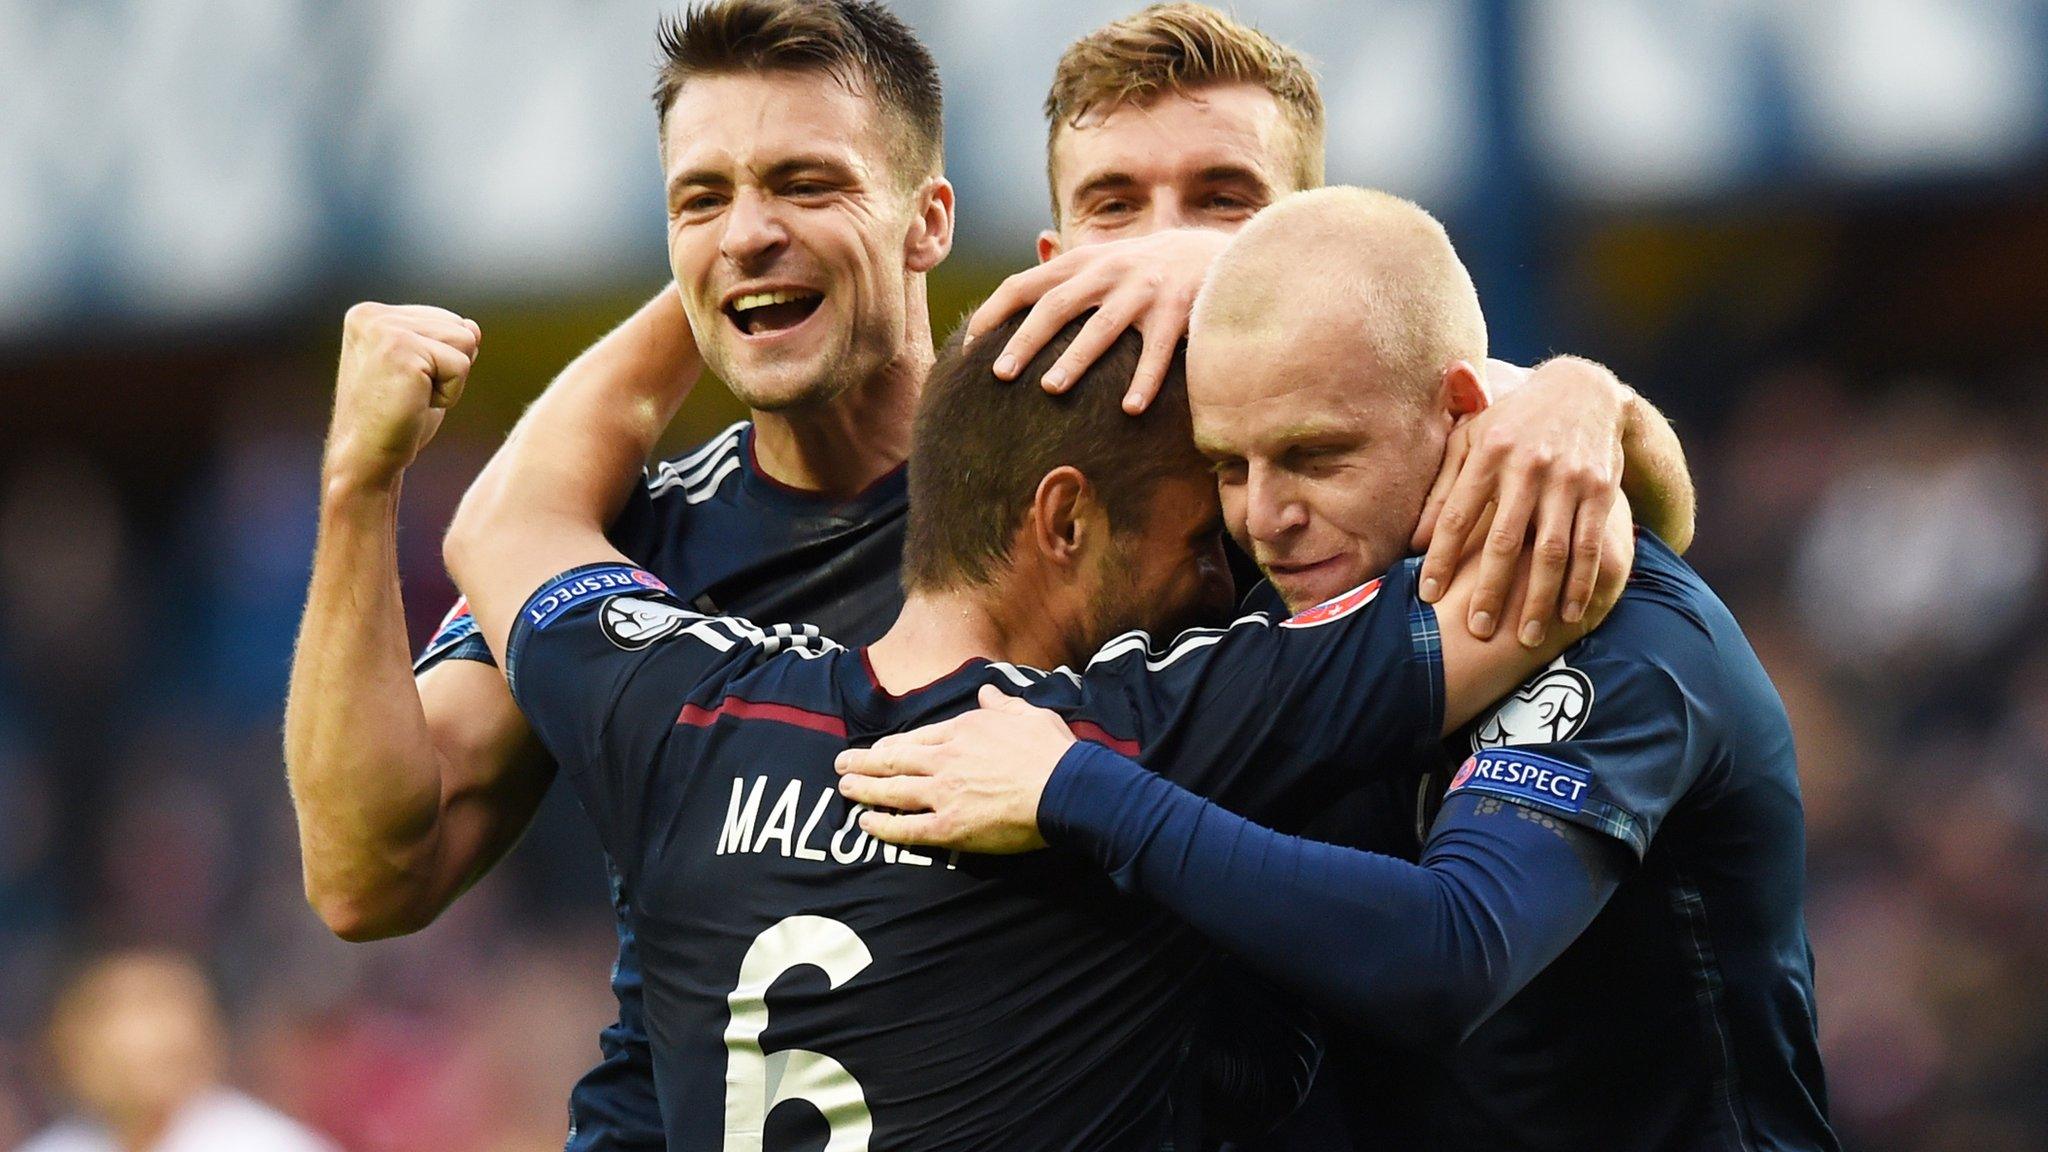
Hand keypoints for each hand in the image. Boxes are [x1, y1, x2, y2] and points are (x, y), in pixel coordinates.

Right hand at [325, 302, 481, 488]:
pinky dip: (450, 394)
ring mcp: (384, 329)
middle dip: (448, 368)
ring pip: (465, 341)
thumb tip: (474, 326)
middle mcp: (373, 315)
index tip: (405, 384)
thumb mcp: (424, 373)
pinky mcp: (401, 349)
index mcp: (371, 314)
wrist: (365, 459)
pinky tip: (416, 404)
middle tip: (410, 394)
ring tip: (413, 397)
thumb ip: (444, 344)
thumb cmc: (395, 420)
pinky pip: (461, 366)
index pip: (446, 320)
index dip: (441, 361)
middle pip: (459, 326)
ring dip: (450, 381)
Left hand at [833, 685, 1076, 853]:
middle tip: (841, 765)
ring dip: (864, 789)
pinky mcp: (950, 826)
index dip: (892, 745)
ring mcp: (944, 793)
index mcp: (963, 731)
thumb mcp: (1026, 713)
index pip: (917, 738)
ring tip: (844, 788)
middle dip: (864, 763)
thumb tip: (987, 691)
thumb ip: (1001, 704)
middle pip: (895, 760)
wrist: (1065, 788)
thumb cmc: (1051, 751)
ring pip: (893, 790)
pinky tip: (866, 823)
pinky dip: (884, 825)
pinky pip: (907, 828)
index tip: (876, 750)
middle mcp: (946, 759)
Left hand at [966, 228, 1228, 412]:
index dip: (993, 314)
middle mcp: (1108, 272)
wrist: (1211, 253)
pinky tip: (1130, 409)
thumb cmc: (1143, 268)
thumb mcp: (1100, 261)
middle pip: (1056, 306)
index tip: (969, 349)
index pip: (1024, 284)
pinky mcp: (1178, 309)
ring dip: (1075, 358)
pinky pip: (1158, 350)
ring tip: (1050, 388)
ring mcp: (1143, 289)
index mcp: (1081, 264)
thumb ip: (1061, 276)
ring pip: (1101, 327)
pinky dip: (1144, 379)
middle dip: (1025, 339)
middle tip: (999, 373)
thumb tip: (1009, 298)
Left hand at [1412, 356, 1625, 645]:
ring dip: (1538, 598)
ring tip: (1527, 638)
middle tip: (1477, 631)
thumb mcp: (1471, 439)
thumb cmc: (1512, 422)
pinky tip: (1570, 614)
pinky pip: (1590, 546)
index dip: (1441, 557)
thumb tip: (1416, 541)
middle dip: (1489, 590)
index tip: (1428, 595)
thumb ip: (1443, 486)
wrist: (1583, 389)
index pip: (1456, 515)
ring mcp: (1568, 480)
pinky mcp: (1600, 490)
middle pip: (1504, 541)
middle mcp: (1528, 467)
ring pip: (1551, 552)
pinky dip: (1580, 583)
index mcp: (1488, 454)